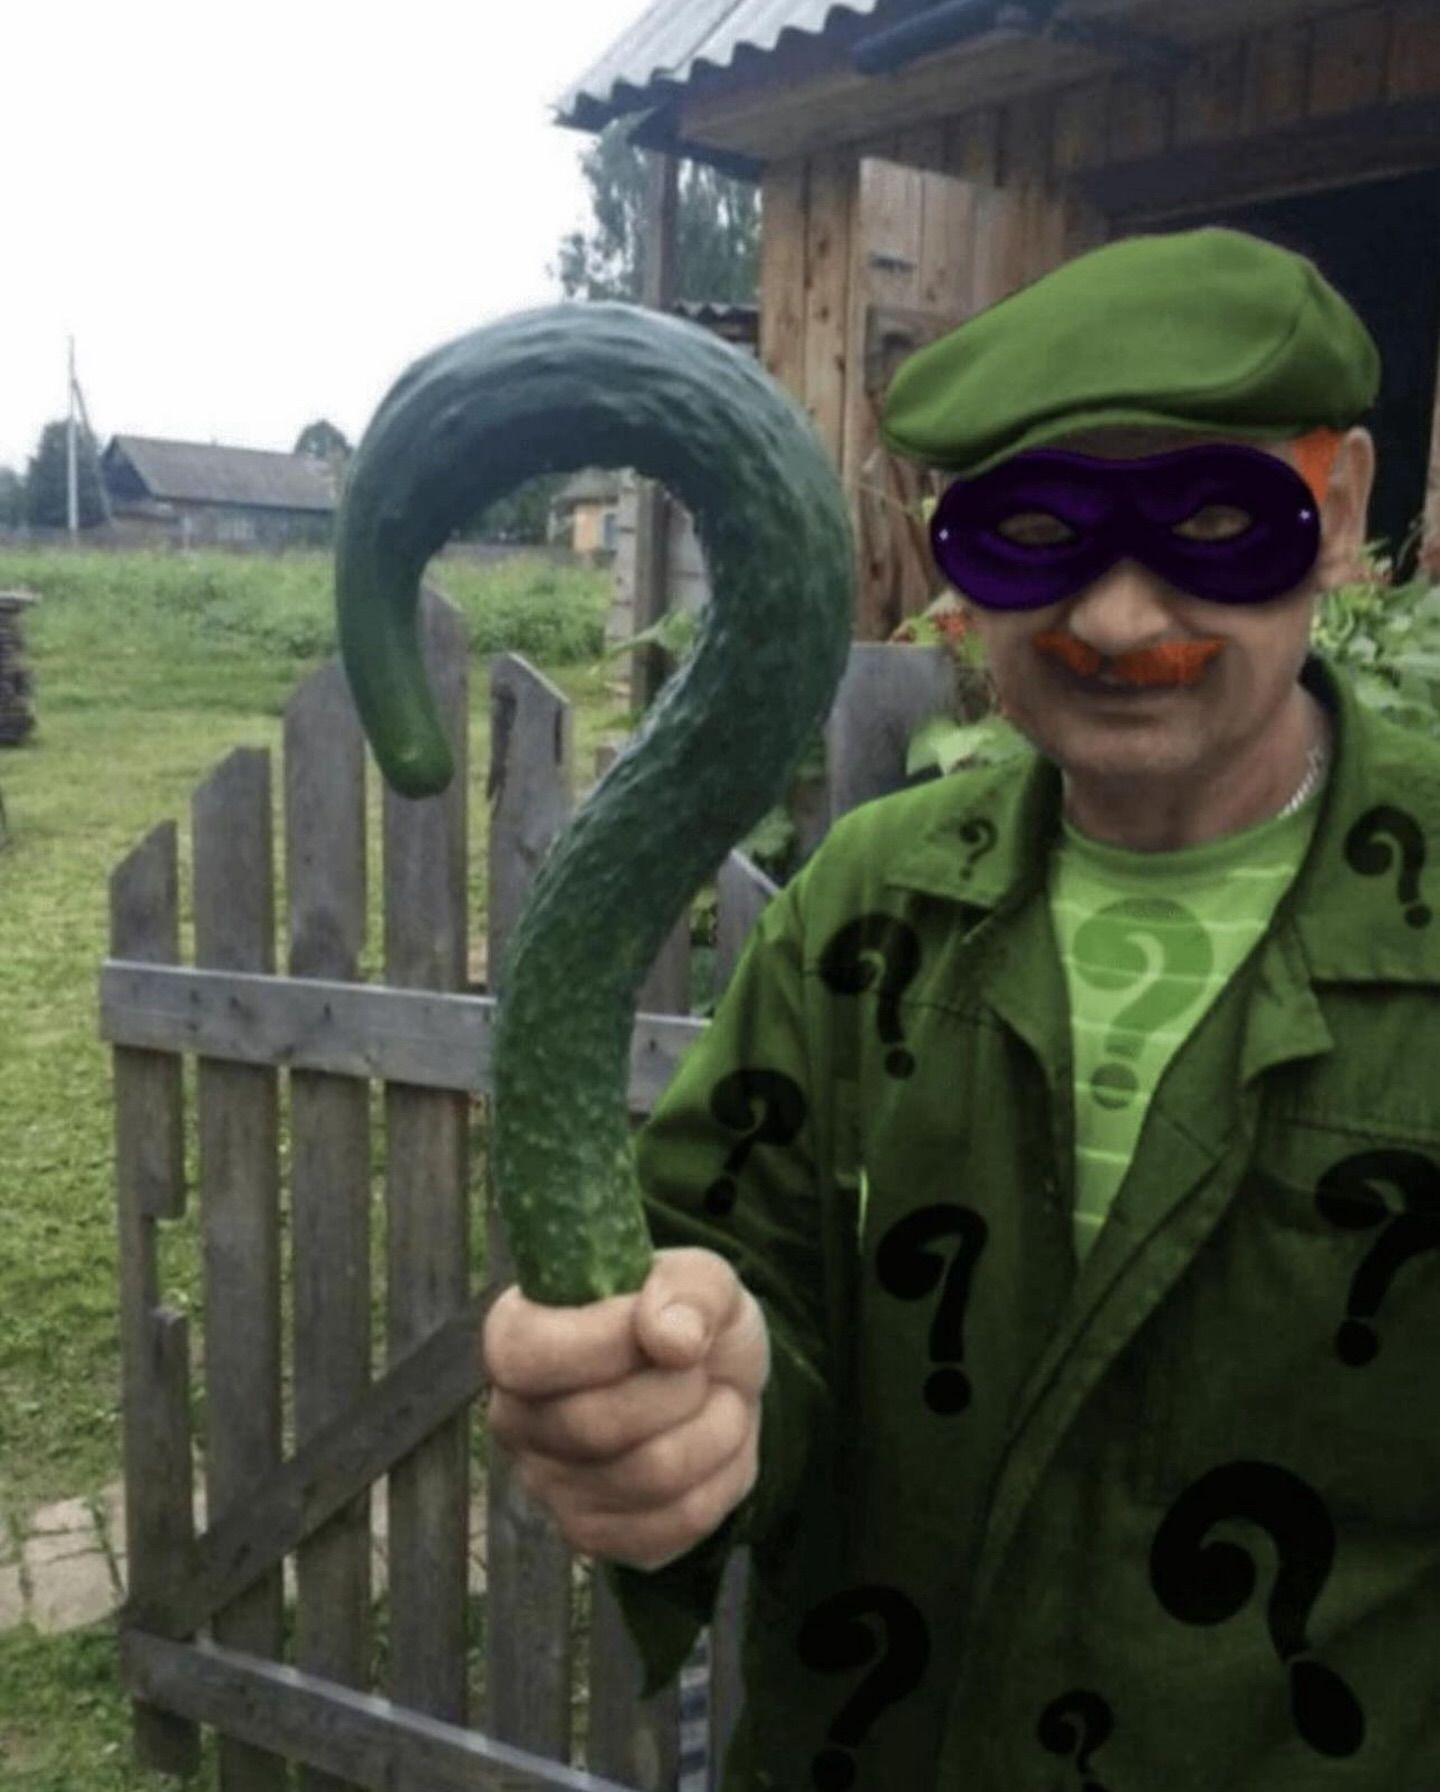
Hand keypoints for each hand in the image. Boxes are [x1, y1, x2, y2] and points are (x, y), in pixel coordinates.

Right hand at [483, 1246, 768, 1570]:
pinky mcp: (596, 1536)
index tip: (665, 1330)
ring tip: (715, 1398)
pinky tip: (712, 1445)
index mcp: (514, 1339)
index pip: (526, 1356)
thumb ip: (688, 1287)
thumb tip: (670, 1338)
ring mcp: (548, 1487)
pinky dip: (722, 1476)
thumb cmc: (688, 1319)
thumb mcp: (701, 1276)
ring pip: (650, 1474)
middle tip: (700, 1364)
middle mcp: (514, 1419)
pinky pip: (679, 1519)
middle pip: (595, 1424)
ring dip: (714, 1427)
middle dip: (681, 1387)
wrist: (714, 1382)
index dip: (606, 1343)